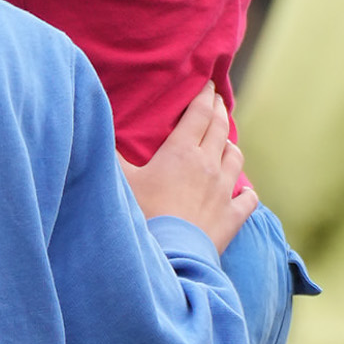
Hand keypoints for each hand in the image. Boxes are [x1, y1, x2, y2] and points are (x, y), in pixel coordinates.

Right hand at [121, 85, 256, 255]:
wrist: (167, 257)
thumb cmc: (139, 216)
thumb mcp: (118, 181)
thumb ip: (110, 153)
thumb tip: (94, 127)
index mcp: (181, 152)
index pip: (198, 114)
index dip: (204, 97)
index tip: (208, 86)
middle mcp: (208, 165)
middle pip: (219, 129)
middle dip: (218, 111)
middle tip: (218, 101)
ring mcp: (223, 191)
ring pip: (236, 157)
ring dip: (231, 145)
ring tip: (226, 142)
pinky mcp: (232, 217)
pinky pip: (248, 199)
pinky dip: (247, 192)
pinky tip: (245, 191)